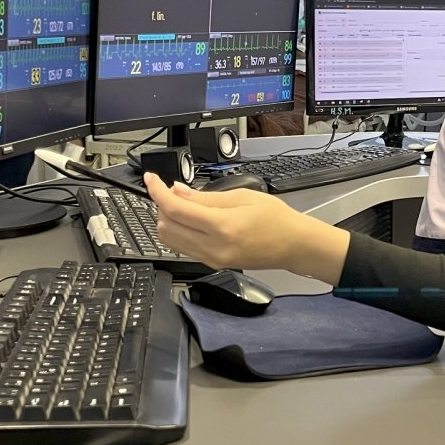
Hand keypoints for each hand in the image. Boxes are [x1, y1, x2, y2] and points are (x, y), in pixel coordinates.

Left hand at [144, 174, 350, 282]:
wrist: (293, 245)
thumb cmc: (276, 219)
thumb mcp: (242, 197)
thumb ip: (205, 196)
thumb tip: (177, 191)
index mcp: (222, 227)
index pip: (175, 209)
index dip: (157, 192)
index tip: (151, 179)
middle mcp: (213, 248)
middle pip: (166, 226)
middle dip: (161, 205)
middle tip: (168, 189)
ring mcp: (211, 259)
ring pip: (170, 240)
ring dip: (166, 219)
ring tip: (178, 204)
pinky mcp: (212, 264)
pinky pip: (183, 248)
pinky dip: (177, 231)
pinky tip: (187, 219)